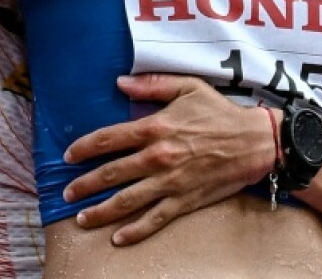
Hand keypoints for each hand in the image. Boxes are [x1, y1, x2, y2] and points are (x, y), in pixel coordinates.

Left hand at [61, 73, 275, 245]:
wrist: (254, 142)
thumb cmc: (220, 112)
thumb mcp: (187, 87)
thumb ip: (152, 85)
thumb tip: (120, 83)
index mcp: (155, 127)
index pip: (109, 139)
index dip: (84, 148)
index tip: (69, 155)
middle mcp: (158, 157)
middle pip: (111, 174)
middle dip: (84, 185)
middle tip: (67, 192)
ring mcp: (170, 182)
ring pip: (127, 201)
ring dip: (100, 211)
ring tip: (81, 218)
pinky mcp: (184, 201)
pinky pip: (154, 219)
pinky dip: (134, 231)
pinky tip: (118, 238)